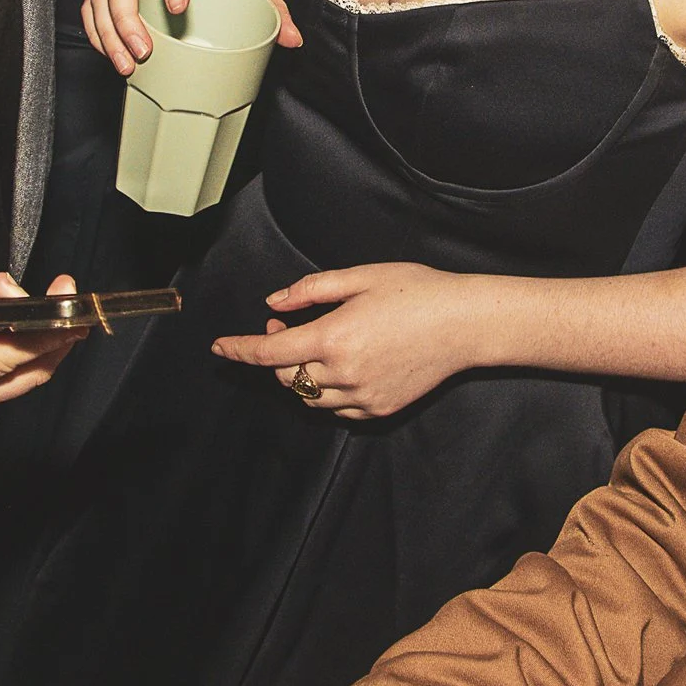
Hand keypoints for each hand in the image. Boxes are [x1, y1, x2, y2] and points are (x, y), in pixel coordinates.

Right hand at [0, 272, 86, 430]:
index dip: (37, 336)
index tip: (64, 312)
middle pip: (26, 373)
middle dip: (58, 334)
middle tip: (67, 290)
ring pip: (21, 374)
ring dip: (42, 335)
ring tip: (33, 288)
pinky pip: (4, 370)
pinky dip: (21, 339)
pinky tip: (11, 306)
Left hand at [214, 262, 491, 419]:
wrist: (465, 324)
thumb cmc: (416, 292)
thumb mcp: (360, 277)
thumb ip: (310, 290)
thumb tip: (274, 304)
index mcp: (332, 338)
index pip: (269, 353)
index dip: (239, 350)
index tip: (220, 348)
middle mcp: (343, 373)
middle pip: (287, 377)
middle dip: (276, 356)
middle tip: (285, 328)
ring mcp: (362, 395)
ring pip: (310, 396)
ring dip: (301, 374)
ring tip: (315, 345)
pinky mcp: (379, 407)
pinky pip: (337, 407)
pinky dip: (327, 391)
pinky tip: (342, 365)